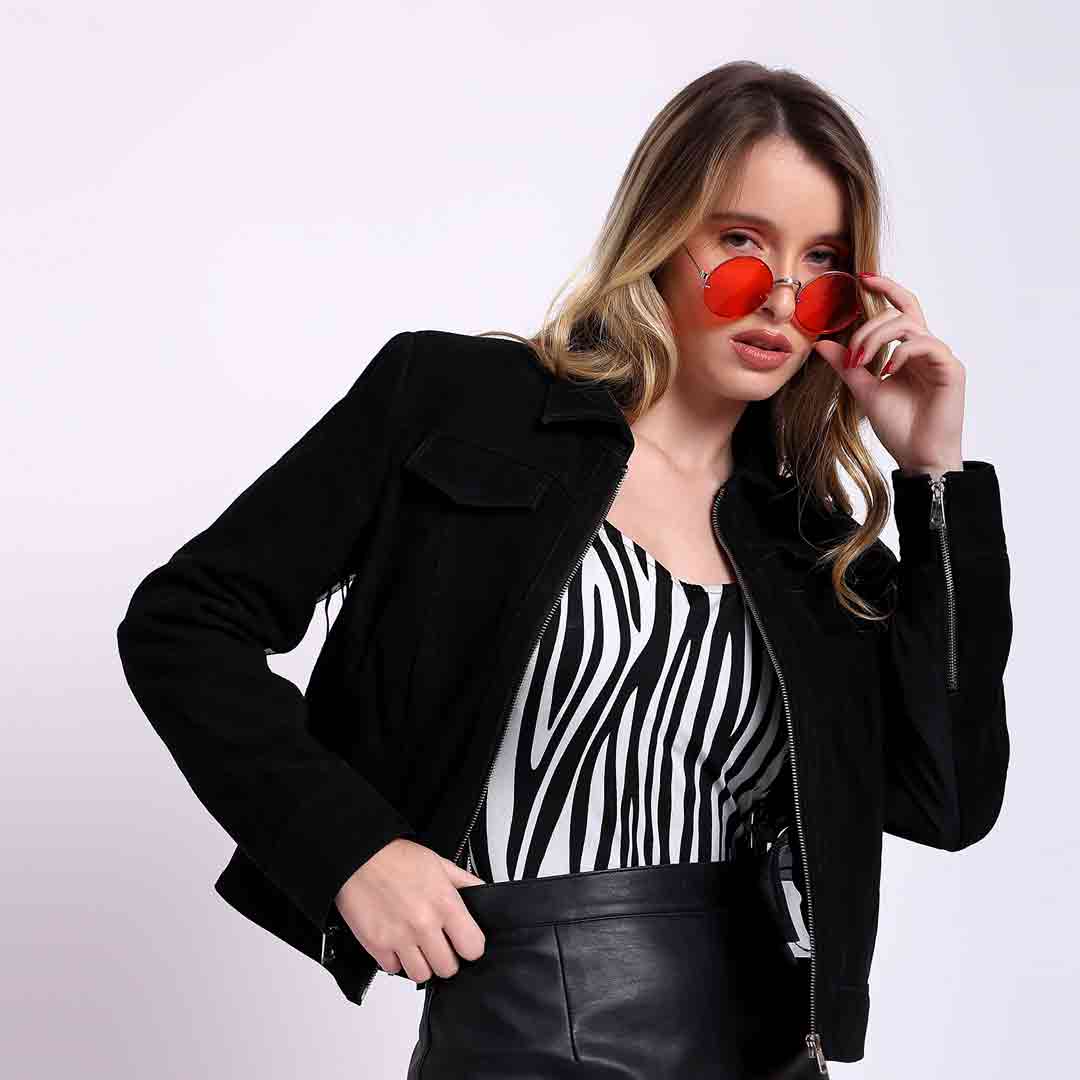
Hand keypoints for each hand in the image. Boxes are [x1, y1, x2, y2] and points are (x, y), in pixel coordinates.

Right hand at [334, 837, 487, 982]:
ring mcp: (399, 938)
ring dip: (422, 964)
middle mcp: (424, 924)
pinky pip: (394, 970)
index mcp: (445, 903)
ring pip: (422, 975)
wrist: (358, 856)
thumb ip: (465, 882)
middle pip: (448, 968)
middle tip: (440, 945)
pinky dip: (396, 961)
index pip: (473, 948)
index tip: (464, 942)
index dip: (470, 946)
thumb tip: (483, 894)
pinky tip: (397, 943)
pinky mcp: (376, 945)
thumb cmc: (396, 857)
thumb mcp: (440, 863)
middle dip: (446, 958)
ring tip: (418, 946)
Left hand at [811, 272, 964, 476]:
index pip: (901, 308)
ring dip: (877, 339)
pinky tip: (886, 372)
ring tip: (862, 363)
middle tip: (851, 356)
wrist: (918, 456)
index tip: (862, 278)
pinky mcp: (952, 370)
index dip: (886, 289)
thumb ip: (847, 366)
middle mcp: (927, 349)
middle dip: (868, 329)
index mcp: (908, 351)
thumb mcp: (864, 390)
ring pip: (909, 326)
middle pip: (900, 314)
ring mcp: (941, 358)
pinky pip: (925, 345)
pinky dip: (900, 353)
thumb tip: (821, 344)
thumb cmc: (898, 426)